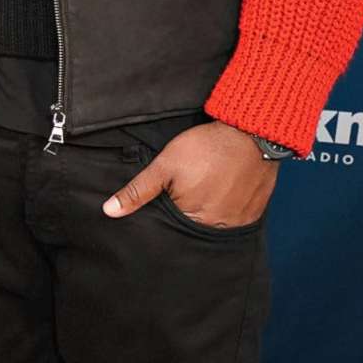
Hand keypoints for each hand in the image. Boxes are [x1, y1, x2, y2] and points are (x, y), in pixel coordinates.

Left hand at [102, 122, 277, 229]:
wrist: (249, 132)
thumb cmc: (205, 148)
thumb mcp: (165, 166)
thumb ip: (138, 191)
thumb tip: (109, 211)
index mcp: (191, 218)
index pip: (172, 229)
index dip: (168, 216)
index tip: (171, 200)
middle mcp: (216, 226)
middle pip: (194, 230)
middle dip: (187, 216)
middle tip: (193, 191)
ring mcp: (237, 221)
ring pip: (215, 226)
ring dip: (209, 214)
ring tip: (207, 191)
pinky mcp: (253, 213)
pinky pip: (235, 221)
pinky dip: (228, 211)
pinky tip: (223, 194)